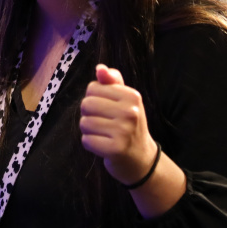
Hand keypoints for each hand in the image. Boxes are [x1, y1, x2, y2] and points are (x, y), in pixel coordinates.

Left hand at [80, 64, 158, 183]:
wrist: (141, 159)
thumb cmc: (129, 125)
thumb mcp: (125, 101)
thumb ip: (112, 82)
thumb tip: (100, 68)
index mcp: (132, 96)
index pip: (92, 88)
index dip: (94, 98)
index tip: (107, 109)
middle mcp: (130, 112)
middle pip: (86, 104)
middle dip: (89, 114)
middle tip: (104, 123)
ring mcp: (124, 131)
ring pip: (84, 123)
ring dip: (89, 130)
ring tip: (104, 134)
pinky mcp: (115, 149)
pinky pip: (86, 140)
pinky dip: (91, 144)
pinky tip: (103, 145)